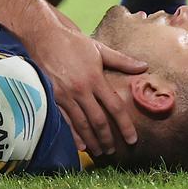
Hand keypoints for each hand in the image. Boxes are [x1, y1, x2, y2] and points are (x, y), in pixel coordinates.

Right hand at [28, 23, 146, 155]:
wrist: (43, 36)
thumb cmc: (72, 42)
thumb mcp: (99, 49)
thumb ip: (121, 60)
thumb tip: (143, 66)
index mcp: (95, 78)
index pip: (115, 107)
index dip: (125, 125)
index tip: (132, 139)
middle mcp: (81, 89)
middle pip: (98, 120)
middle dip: (108, 139)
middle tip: (114, 151)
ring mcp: (65, 95)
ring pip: (82, 124)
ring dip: (92, 141)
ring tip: (100, 152)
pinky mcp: (52, 97)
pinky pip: (65, 120)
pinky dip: (73, 134)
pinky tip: (81, 145)